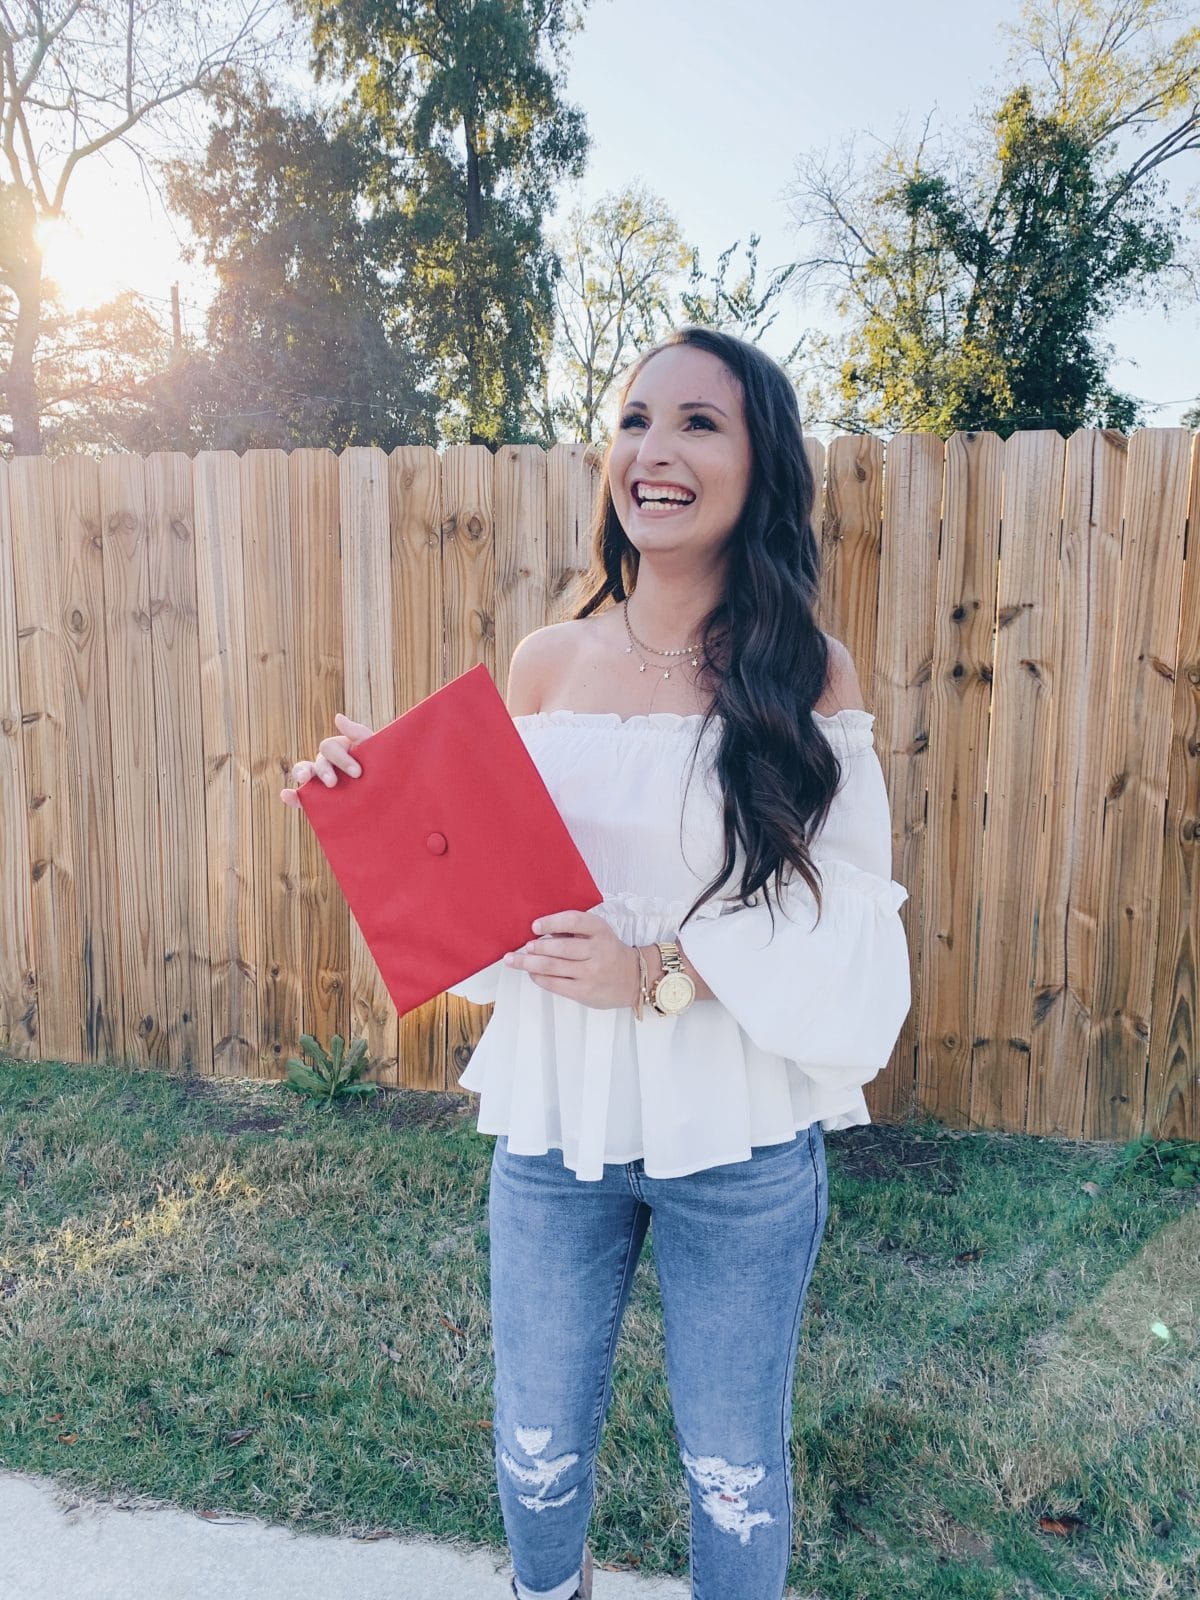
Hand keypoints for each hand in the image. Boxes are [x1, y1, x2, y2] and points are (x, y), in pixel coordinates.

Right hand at [280, 712, 374, 808]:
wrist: (387, 793)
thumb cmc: (381, 767)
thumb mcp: (373, 749)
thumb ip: (357, 733)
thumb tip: (337, 717)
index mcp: (338, 749)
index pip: (330, 748)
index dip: (342, 759)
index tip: (358, 773)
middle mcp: (327, 763)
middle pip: (318, 761)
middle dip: (324, 771)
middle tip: (333, 783)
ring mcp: (321, 781)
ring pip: (303, 772)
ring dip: (301, 773)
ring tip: (304, 779)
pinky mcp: (317, 799)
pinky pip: (301, 797)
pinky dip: (291, 795)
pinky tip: (285, 795)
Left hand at [503, 910, 638, 1010]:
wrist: (633, 978)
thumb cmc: (608, 951)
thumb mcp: (599, 933)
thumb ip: (575, 930)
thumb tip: (539, 932)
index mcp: (600, 931)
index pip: (574, 921)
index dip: (552, 922)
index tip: (534, 926)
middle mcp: (597, 951)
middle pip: (559, 948)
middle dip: (535, 947)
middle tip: (520, 947)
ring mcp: (591, 973)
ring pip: (552, 967)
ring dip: (529, 963)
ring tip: (514, 960)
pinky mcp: (585, 992)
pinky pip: (555, 984)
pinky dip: (539, 978)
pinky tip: (532, 973)